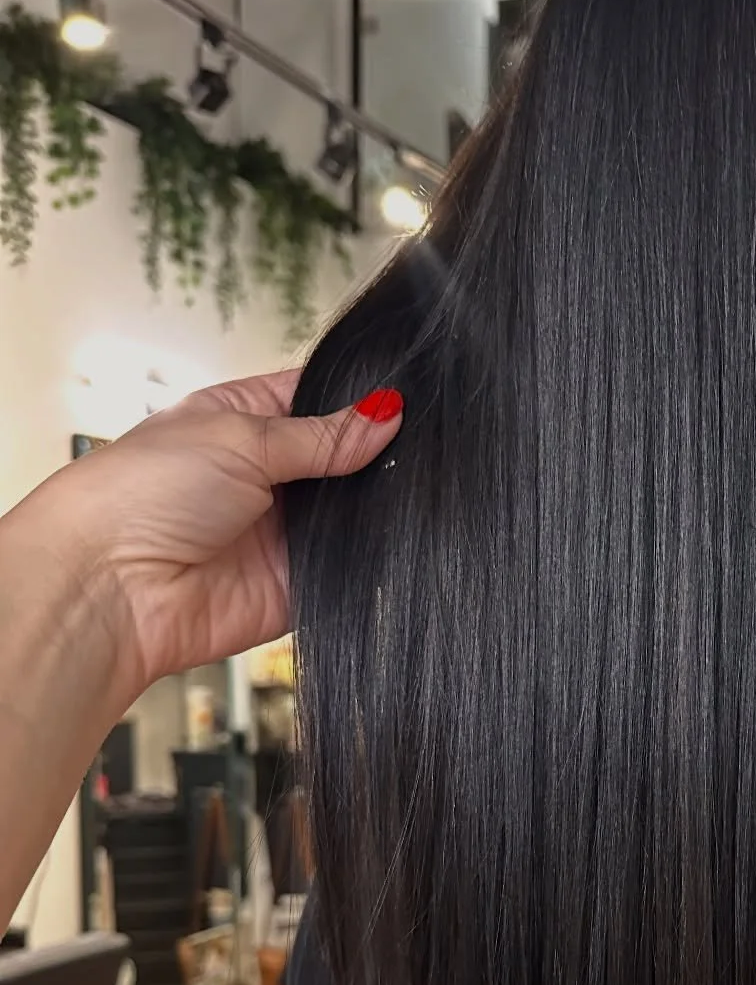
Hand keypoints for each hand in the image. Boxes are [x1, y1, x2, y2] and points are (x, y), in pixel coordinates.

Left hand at [7, 372, 401, 701]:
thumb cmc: (139, 496)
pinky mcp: (296, 584)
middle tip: (413, 446)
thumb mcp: (239, 437)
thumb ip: (322, 434)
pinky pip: (349, 569)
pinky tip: (386, 539)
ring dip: (372, 505)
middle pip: (343, 458)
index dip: (360, 395)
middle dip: (375, 454)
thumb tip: (386, 415)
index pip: (316, 398)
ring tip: (400, 490)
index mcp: (241, 421)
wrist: (112, 589)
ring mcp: (281, 532)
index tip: (407, 395)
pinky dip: (368, 558)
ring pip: (353, 513)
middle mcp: (264, 476)